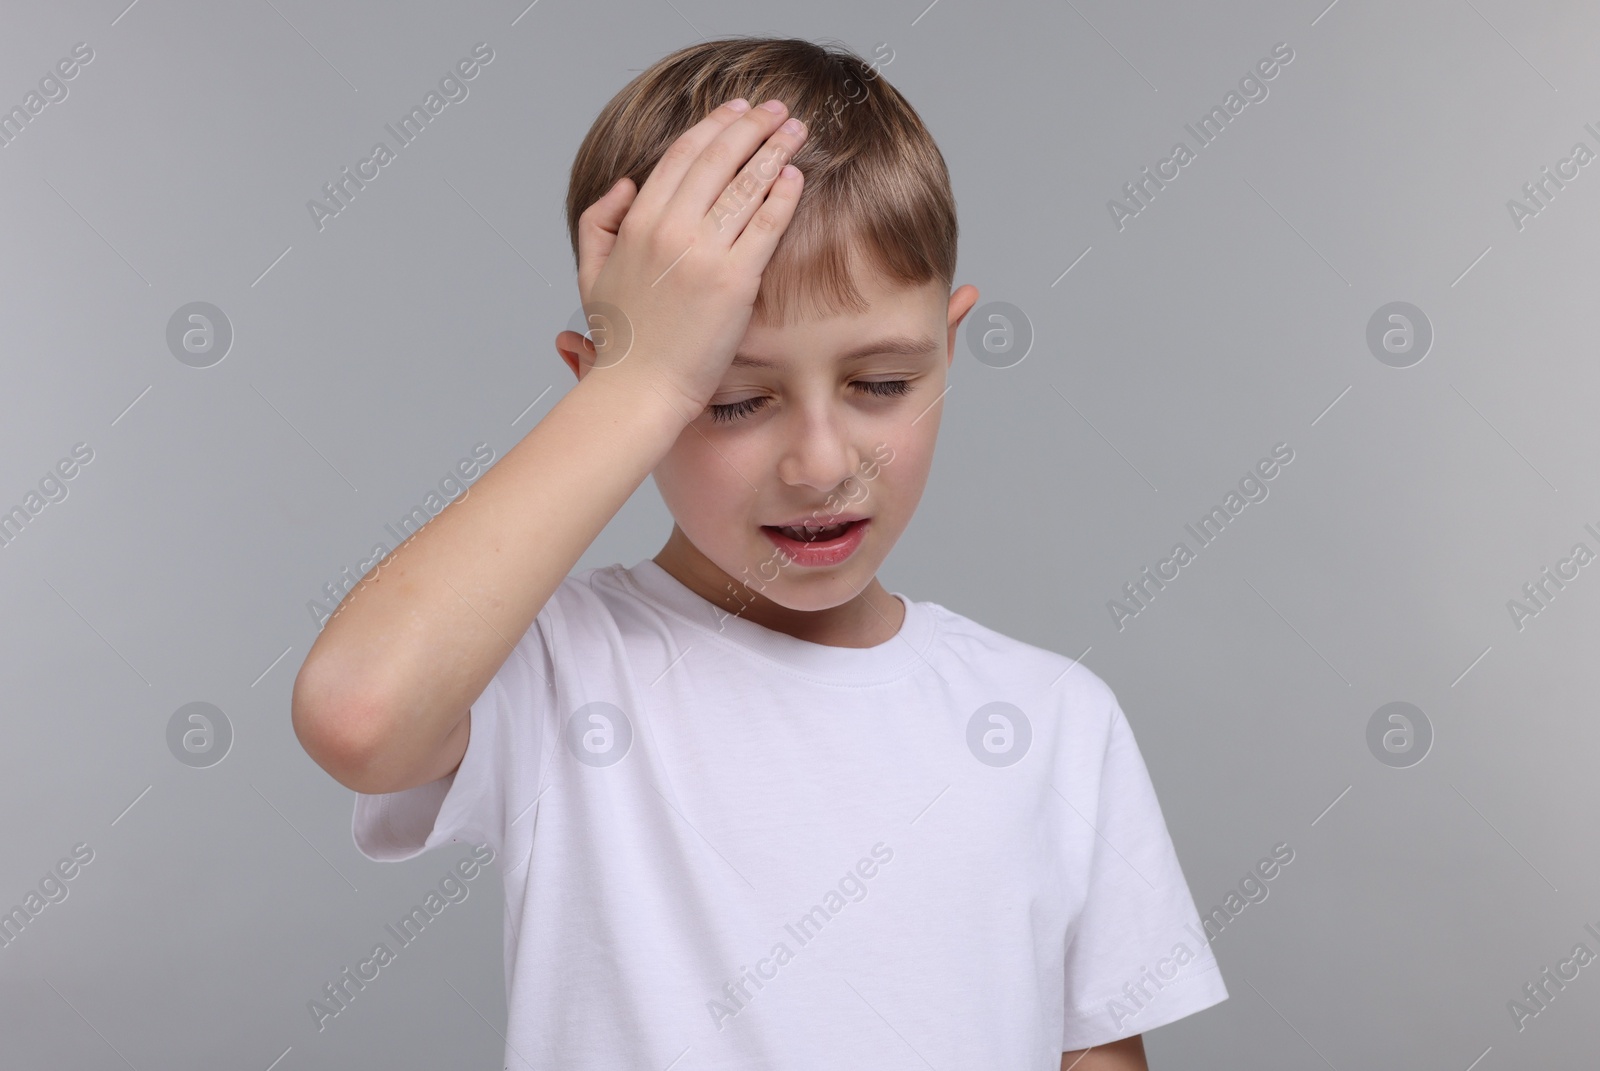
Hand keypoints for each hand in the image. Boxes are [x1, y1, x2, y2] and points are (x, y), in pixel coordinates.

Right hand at [570, 98, 808, 412]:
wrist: (638, 389)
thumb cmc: (621, 340)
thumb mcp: (590, 273)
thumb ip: (600, 221)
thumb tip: (627, 185)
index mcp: (637, 223)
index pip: (681, 156)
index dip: (713, 126)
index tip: (736, 111)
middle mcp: (670, 230)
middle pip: (718, 159)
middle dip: (751, 126)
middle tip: (775, 109)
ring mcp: (704, 254)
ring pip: (745, 185)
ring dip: (774, 150)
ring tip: (795, 131)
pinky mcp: (735, 282)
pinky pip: (765, 225)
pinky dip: (782, 195)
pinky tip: (795, 175)